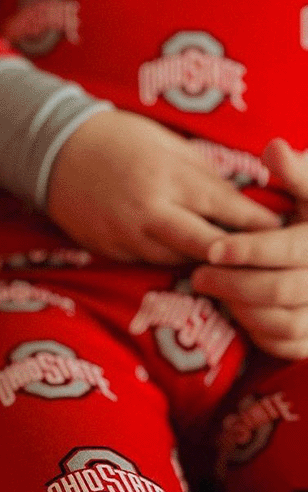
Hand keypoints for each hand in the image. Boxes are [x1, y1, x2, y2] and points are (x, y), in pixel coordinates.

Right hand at [46, 109, 280, 263]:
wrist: (55, 152)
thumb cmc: (118, 138)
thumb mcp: (168, 144)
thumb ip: (202, 174)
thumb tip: (239, 198)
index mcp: (171, 178)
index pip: (227, 208)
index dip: (258, 223)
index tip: (282, 229)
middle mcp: (150, 211)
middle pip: (207, 245)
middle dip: (236, 254)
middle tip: (262, 260)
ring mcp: (126, 234)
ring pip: (178, 259)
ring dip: (201, 259)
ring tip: (226, 262)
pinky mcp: (108, 248)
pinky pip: (147, 261)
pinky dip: (167, 257)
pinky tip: (181, 256)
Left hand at [192, 139, 307, 359]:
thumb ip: (294, 172)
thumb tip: (273, 146)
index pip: (289, 250)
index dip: (249, 251)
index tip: (213, 249)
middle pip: (280, 291)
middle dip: (234, 284)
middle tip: (198, 275)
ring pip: (284, 322)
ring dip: (242, 309)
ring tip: (214, 290)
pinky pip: (288, 345)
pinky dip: (258, 332)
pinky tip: (235, 310)